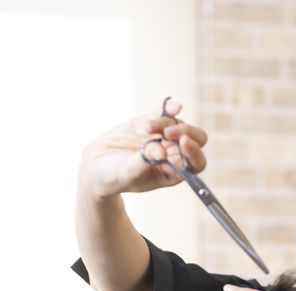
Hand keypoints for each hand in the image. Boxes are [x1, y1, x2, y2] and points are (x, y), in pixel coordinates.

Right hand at [78, 99, 208, 198]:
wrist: (96, 165)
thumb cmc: (114, 177)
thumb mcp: (128, 174)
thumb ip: (144, 162)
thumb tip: (161, 152)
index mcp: (175, 172)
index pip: (196, 162)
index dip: (195, 153)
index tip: (183, 143)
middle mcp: (174, 154)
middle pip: (195, 139)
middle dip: (185, 132)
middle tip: (167, 133)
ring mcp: (164, 137)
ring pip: (177, 124)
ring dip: (163, 123)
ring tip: (143, 129)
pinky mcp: (152, 123)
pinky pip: (165, 113)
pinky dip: (168, 108)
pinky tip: (170, 106)